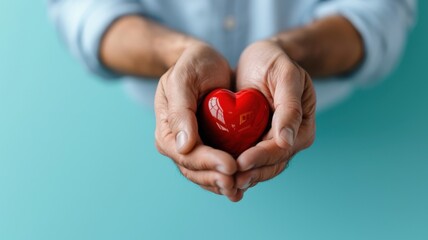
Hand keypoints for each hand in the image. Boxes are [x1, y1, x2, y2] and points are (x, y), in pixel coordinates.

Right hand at [154, 43, 242, 201]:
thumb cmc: (192, 65)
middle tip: (238, 183)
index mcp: (167, 130)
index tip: (230, 165)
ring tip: (241, 189)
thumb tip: (183, 146)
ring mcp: (192, 147)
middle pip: (194, 170)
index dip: (208, 162)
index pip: (186, 155)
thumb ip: (180, 110)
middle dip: (216, 178)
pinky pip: (214, 167)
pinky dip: (226, 177)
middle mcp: (177, 144)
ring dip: (221, 184)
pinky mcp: (207, 145)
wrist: (202, 61)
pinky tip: (242, 184)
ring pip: (204, 174)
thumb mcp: (183, 80)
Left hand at [234, 40, 315, 190]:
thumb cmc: (276, 62)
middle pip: (271, 165)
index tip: (241, 162)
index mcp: (302, 128)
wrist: (262, 58)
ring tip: (223, 182)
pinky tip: (220, 171)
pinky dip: (236, 166)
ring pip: (259, 167)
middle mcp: (289, 140)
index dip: (261, 158)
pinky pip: (247, 157)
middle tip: (229, 181)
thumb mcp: (287, 77)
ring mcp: (272, 142)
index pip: (281, 150)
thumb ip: (289, 107)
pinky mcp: (256, 140)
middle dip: (250, 174)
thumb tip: (287, 140)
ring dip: (242, 176)